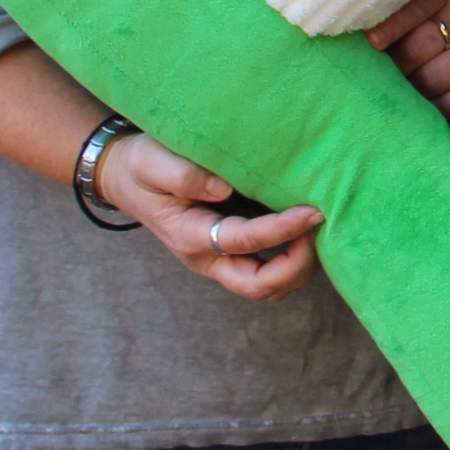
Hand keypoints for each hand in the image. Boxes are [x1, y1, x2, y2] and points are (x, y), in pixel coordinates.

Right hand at [101, 128, 322, 300]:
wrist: (127, 176)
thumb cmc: (141, 167)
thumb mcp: (150, 163)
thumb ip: (183, 175)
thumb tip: (224, 188)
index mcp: (191, 237)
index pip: (245, 243)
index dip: (283, 230)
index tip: (313, 211)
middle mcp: (210, 257)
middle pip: (262, 286)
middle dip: (299, 265)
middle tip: (322, 227)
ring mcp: (224, 257)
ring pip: (272, 282)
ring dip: (303, 263)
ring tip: (321, 225)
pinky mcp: (235, 247)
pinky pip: (272, 264)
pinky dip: (297, 253)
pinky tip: (311, 223)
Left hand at [368, 0, 449, 118]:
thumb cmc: (442, 39)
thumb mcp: (420, 18)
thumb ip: (390, 23)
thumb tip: (345, 47)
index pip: (411, 3)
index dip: (387, 25)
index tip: (370, 42)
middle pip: (415, 48)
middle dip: (396, 69)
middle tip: (390, 76)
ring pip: (430, 80)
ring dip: (413, 93)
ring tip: (413, 90)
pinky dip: (435, 109)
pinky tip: (435, 102)